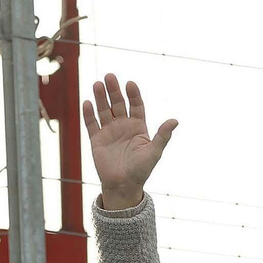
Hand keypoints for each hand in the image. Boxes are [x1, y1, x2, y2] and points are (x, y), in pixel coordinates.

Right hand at [82, 73, 176, 210]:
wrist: (123, 186)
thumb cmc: (141, 170)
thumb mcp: (154, 152)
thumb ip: (162, 136)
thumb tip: (175, 120)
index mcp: (138, 127)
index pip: (136, 105)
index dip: (133, 94)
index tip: (130, 84)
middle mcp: (123, 126)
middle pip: (118, 104)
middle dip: (113, 90)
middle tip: (109, 76)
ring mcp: (109, 132)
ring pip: (104, 110)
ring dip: (100, 97)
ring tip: (97, 84)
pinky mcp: (97, 140)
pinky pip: (92, 124)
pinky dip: (89, 114)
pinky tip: (87, 102)